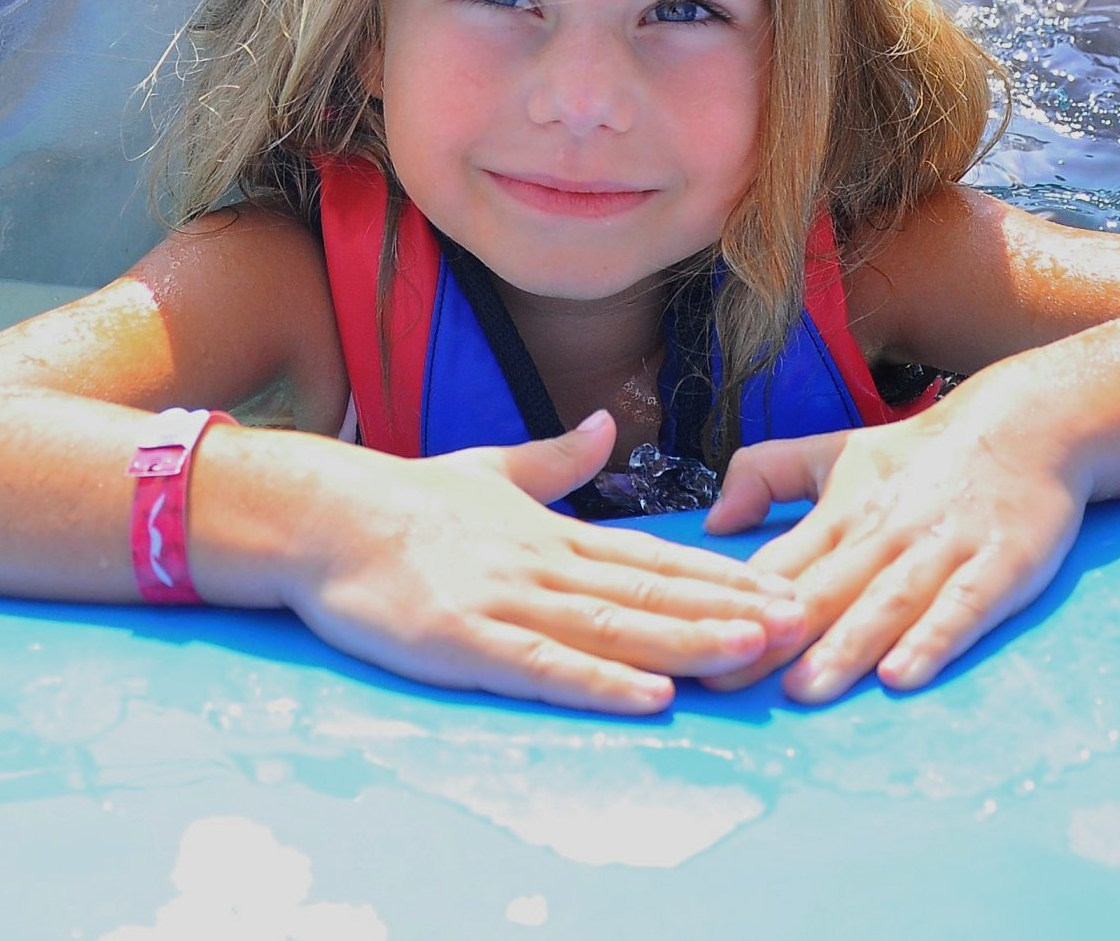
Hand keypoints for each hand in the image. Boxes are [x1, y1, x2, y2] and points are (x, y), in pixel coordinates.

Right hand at [280, 411, 810, 714]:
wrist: (318, 515)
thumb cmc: (398, 500)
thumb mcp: (486, 468)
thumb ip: (553, 459)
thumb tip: (604, 426)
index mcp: (551, 532)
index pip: (653, 557)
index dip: (722, 576)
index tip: (783, 587)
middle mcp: (542, 564)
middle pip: (651, 592)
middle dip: (729, 611)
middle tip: (801, 624)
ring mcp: (506, 602)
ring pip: (614, 627)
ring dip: (688, 641)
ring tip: (753, 652)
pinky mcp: (465, 642)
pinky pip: (544, 666)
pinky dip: (600, 680)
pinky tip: (651, 693)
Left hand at [700, 405, 1084, 703]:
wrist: (1028, 423)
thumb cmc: (920, 452)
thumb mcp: (834, 451)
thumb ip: (765, 475)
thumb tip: (715, 523)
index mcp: (840, 510)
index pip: (779, 565)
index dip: (737, 605)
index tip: (693, 640)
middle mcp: (884, 531)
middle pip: (822, 591)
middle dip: (773, 639)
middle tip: (728, 680)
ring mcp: (942, 549)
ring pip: (885, 603)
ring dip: (843, 647)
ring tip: (804, 688)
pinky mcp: (1000, 566)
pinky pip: (962, 609)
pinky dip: (931, 641)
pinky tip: (901, 676)